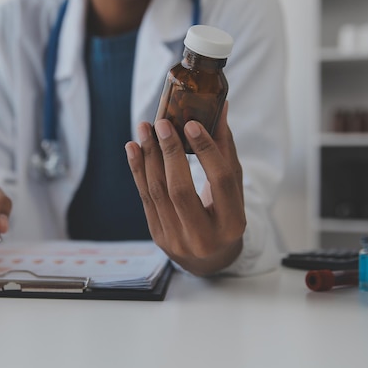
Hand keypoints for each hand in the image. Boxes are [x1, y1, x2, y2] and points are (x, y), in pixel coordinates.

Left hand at [125, 102, 244, 275]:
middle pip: (181, 190)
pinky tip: (134, 148)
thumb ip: (226, 151)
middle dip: (170, 152)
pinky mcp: (158, 236)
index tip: (192, 123)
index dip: (206, 150)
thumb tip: (220, 109)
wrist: (209, 258)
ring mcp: (177, 240)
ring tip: (145, 128)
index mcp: (232, 224)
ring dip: (149, 156)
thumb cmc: (224, 215)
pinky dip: (138, 170)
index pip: (221, 181)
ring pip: (158, 192)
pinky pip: (145, 198)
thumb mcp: (233, 188)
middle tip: (162, 123)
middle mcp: (204, 237)